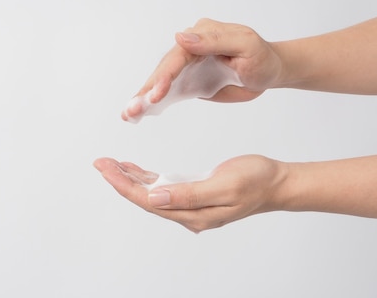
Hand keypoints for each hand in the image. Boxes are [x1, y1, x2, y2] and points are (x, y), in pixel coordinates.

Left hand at [93, 155, 287, 232]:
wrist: (277, 182)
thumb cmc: (255, 180)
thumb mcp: (224, 185)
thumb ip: (188, 194)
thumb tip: (154, 197)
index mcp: (193, 214)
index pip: (148, 201)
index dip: (124, 185)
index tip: (105, 168)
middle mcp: (188, 213)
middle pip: (145, 198)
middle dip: (120, 181)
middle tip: (100, 162)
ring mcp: (190, 205)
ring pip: (152, 193)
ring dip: (130, 179)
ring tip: (110, 164)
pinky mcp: (194, 194)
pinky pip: (163, 187)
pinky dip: (146, 177)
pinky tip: (134, 169)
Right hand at [122, 19, 284, 120]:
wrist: (271, 72)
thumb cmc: (263, 58)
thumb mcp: (246, 46)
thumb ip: (215, 41)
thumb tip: (181, 37)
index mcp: (202, 34)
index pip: (178, 56)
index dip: (165, 75)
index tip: (155, 94)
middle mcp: (189, 47)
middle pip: (164, 69)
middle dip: (147, 90)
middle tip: (132, 109)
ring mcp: (187, 65)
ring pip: (161, 81)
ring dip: (143, 98)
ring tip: (128, 114)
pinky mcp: (188, 81)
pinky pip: (168, 91)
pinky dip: (152, 103)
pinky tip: (136, 114)